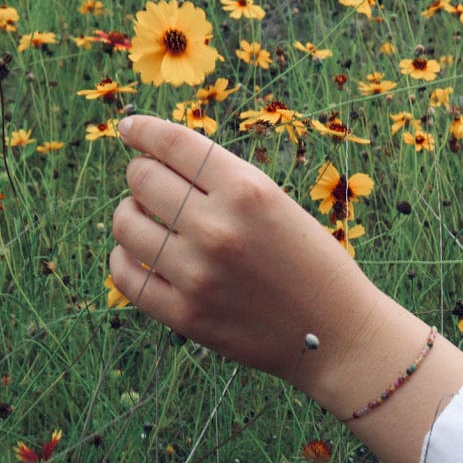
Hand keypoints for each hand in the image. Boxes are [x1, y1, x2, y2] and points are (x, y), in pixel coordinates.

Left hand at [109, 115, 462, 462]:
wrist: (338, 334)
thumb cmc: (313, 265)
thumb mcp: (280, 206)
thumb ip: (225, 184)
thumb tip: (157, 163)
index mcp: (248, 190)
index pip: (174, 143)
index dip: (143, 129)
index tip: (130, 128)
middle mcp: (218, 227)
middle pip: (142, 179)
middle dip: (142, 174)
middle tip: (151, 185)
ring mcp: (198, 273)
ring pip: (125, 224)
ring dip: (131, 215)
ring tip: (149, 223)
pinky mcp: (186, 315)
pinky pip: (125, 276)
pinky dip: (124, 260)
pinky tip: (138, 257)